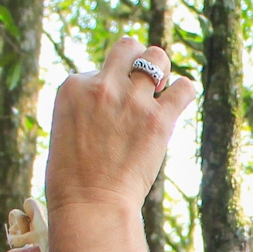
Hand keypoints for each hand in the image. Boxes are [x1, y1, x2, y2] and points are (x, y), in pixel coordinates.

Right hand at [46, 36, 196, 210]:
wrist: (90, 203)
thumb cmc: (74, 177)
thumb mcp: (67, 128)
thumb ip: (88, 105)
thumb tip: (116, 93)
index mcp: (73, 86)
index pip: (99, 69)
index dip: (109, 89)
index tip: (109, 114)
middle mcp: (102, 85)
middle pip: (128, 48)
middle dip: (138, 60)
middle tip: (142, 86)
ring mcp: (131, 100)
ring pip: (157, 57)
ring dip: (161, 71)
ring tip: (159, 93)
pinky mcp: (158, 119)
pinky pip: (184, 87)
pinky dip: (184, 90)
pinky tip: (178, 101)